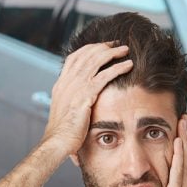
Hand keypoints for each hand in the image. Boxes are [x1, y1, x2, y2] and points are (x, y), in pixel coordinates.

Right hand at [41, 42, 132, 156]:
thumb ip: (73, 103)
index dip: (89, 49)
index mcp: (61, 84)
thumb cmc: (63, 133)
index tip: (103, 46)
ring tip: (125, 50)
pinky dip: (117, 68)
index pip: (74, 58)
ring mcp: (75, 87)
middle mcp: (67, 82)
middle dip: (103, 47)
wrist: (57, 142)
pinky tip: (129, 65)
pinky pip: (104, 76)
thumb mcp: (65, 113)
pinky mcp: (85, 95)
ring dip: (112, 53)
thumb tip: (81, 103)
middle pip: (86, 55)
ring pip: (95, 61)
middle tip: (117, 44)